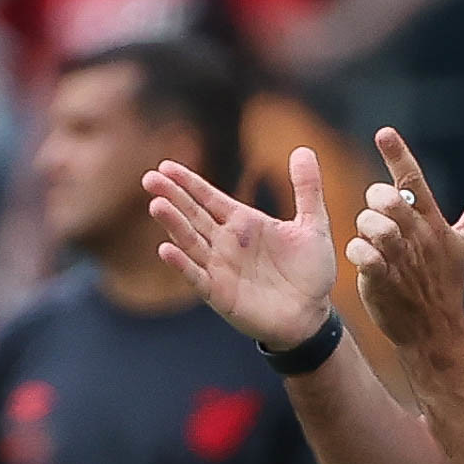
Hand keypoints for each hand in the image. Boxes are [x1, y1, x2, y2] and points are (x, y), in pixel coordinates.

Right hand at [142, 148, 336, 349]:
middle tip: (149, 178)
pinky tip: (166, 249)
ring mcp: (220, 268)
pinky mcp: (221, 294)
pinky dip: (182, 264)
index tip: (166, 166)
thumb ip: (307, 188)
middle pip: (193, 215)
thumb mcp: (313, 224)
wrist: (313, 314)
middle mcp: (226, 242)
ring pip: (191, 242)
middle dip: (172, 197)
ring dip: (174, 225)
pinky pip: (198, 277)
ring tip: (157, 205)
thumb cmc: (310, 271)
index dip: (188, 183)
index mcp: (244, 223)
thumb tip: (304, 149)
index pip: (209, 198)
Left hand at [346, 128, 463, 347]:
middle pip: (387, 199)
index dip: (398, 155)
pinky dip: (357, 251)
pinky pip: (362, 254)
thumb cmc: (447, 282)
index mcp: (434, 224)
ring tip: (372, 238)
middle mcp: (417, 237)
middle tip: (378, 210)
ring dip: (366, 226)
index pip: (414, 182)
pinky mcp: (381, 280)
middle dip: (376, 199)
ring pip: (372, 224)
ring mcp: (399, 259)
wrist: (435, 328)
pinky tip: (363, 257)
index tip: (384, 132)